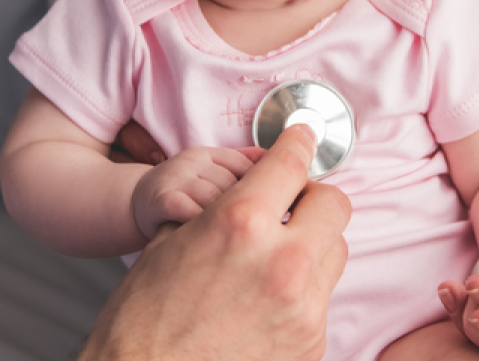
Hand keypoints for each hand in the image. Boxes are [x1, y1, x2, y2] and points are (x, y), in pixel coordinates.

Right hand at [80, 125, 351, 360]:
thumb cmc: (143, 319)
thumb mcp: (170, 242)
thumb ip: (220, 209)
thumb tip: (252, 190)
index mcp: (240, 224)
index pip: (291, 162)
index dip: (297, 142)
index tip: (301, 137)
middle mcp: (282, 262)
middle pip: (333, 204)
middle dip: (312, 197)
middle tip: (288, 204)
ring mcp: (303, 307)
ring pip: (334, 251)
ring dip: (312, 243)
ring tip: (274, 255)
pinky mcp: (311, 342)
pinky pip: (321, 296)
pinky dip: (301, 288)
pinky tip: (266, 298)